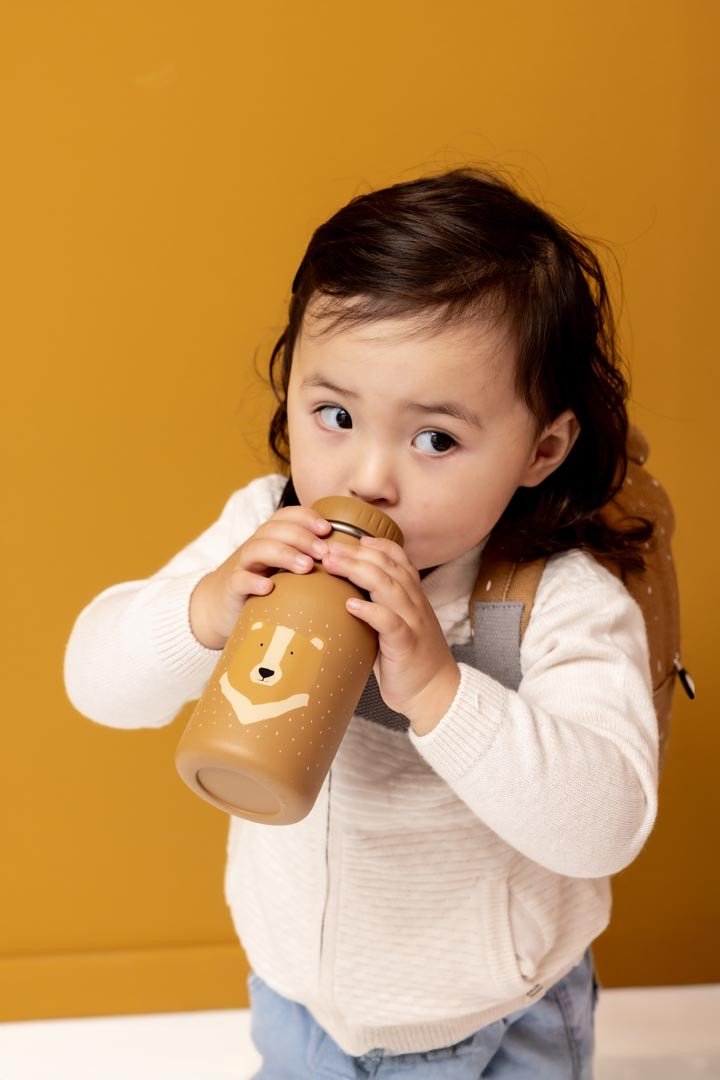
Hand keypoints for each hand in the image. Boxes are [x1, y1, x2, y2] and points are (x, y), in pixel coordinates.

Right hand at [189, 505, 332, 648]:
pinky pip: (239, 580)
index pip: (287, 515)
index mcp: (272, 538)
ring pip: (258, 549)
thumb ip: (311, 559)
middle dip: (301, 537)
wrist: (222, 606)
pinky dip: (253, 581)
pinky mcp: (232, 588)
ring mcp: (242, 566)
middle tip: (323, 553)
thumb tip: (351, 559)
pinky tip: (269, 587)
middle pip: (275, 529)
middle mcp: (256, 546)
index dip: (306, 517)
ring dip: (283, 554)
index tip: (328, 529)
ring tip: (305, 567)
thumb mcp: (287, 568)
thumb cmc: (266, 585)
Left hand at [321, 535, 459, 729]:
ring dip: (358, 572)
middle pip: (387, 567)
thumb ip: (378, 609)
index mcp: (413, 597)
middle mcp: (415, 604)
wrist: (435, 693)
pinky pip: (390, 623)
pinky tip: (350, 605)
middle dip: (355, 553)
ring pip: (388, 587)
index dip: (376, 545)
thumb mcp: (395, 627)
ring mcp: (413, 622)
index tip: (350, 538)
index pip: (399, 559)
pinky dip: (371, 611)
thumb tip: (342, 599)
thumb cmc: (408, 660)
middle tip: (326, 548)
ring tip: (332, 565)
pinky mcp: (406, 645)